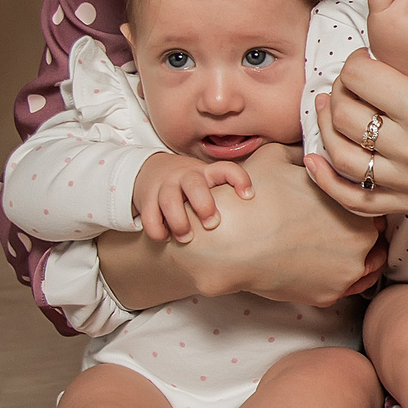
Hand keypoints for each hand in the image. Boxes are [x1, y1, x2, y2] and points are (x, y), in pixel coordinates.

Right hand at [98, 144, 385, 309]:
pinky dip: (340, 276)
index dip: (361, 200)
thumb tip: (321, 140)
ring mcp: (348, 272)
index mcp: (355, 203)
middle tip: (342, 225)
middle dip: (361, 229)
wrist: (229, 243)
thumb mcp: (280, 156)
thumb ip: (309, 151)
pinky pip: (347, 287)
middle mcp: (361, 239)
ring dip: (357, 255)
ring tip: (335, 246)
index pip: (374, 201)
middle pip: (375, 235)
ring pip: (367, 264)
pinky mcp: (330, 296)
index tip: (348, 201)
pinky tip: (324, 264)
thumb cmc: (253, 196)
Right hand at [132, 151, 252, 242]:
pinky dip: (157, 230)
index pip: (225, 169)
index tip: (249, 196)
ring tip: (186, 238)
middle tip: (212, 224)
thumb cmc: (191, 185)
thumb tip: (260, 228)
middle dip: (204, 204)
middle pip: (194, 183)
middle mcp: (185, 176)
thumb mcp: (209, 182)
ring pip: (169, 200)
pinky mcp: (147, 199)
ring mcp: (165, 187)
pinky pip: (150, 216)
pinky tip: (165, 237)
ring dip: (179, 221)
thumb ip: (228, 196)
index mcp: (206, 173)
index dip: (239, 180)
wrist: (150, 171)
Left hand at [306, 24, 407, 213]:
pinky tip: (315, 158)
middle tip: (350, 82)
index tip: (365, 59)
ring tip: (329, 107)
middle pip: (346, 116)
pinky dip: (328, 180)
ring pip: (343, 156)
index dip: (354, 62)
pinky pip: (356, 198)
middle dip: (339, 91)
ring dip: (326, 128)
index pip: (359, 79)